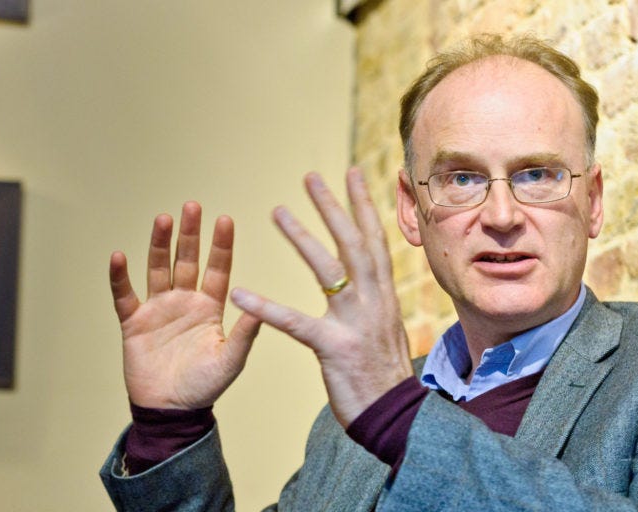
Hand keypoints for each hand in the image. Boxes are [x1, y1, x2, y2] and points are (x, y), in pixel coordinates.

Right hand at [110, 202, 260, 409]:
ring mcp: (158, 309)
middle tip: (192, 206)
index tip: (225, 219)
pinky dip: (120, 277)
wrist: (172, 411)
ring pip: (158, 269)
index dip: (221, 245)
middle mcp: (184, 301)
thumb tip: (262, 308)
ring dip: (160, 245)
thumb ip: (244, 334)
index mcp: (210, 308)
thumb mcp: (230, 361)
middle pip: (187, 260)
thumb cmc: (204, 388)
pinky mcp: (134, 322)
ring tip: (163, 219)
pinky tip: (118, 256)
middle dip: (190, 234)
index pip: (217, 269)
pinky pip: (124, 295)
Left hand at [230, 168, 413, 426]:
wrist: (398, 419)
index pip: (374, 240)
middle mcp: (374, 301)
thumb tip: (371, 280)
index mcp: (384, 296)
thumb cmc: (385, 376)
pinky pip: (295, 323)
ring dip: (302, 238)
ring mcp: (356, 323)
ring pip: (328, 271)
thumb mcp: (385, 330)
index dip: (362, 206)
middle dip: (332, 207)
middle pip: (353, 244)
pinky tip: (240, 295)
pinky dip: (265, 308)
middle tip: (310, 177)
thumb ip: (374, 302)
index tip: (351, 174)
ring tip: (276, 211)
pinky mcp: (335, 348)